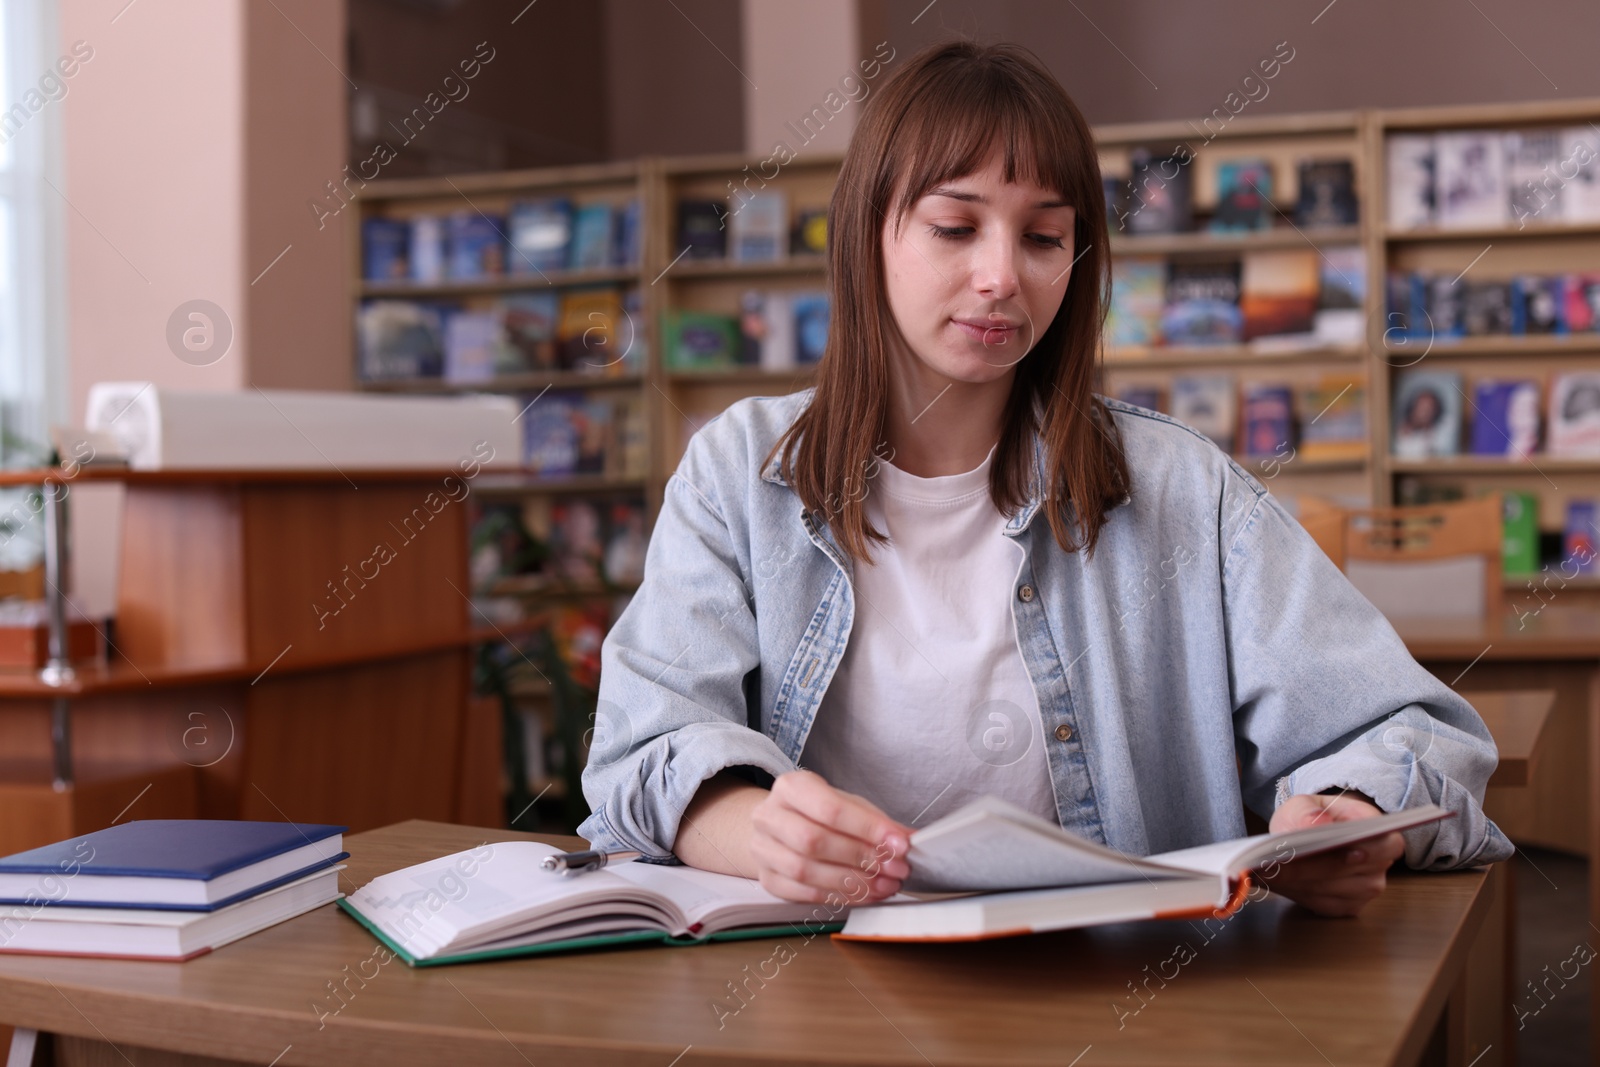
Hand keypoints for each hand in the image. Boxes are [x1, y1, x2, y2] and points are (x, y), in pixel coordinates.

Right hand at [748, 770, 911, 904]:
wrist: (780, 826)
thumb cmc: (818, 813)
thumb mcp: (848, 805)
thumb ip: (876, 822)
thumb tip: (911, 840)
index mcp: (791, 787)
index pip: (829, 808)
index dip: (867, 828)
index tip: (899, 844)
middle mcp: (769, 816)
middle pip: (813, 841)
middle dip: (860, 857)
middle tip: (895, 868)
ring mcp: (763, 849)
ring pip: (805, 870)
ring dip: (852, 882)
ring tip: (884, 885)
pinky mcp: (767, 879)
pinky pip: (802, 894)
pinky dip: (839, 896)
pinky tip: (864, 895)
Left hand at [1256, 793, 1405, 916]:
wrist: (1313, 833)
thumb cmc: (1315, 816)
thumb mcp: (1306, 803)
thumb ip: (1309, 811)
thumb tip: (1316, 823)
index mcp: (1383, 835)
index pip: (1378, 846)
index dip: (1351, 848)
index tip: (1317, 845)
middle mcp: (1380, 867)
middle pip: (1347, 872)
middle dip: (1309, 868)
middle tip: (1273, 861)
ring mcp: (1365, 890)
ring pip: (1331, 890)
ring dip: (1298, 882)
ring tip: (1266, 869)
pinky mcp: (1346, 907)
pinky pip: (1321, 904)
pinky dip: (1296, 892)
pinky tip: (1274, 881)